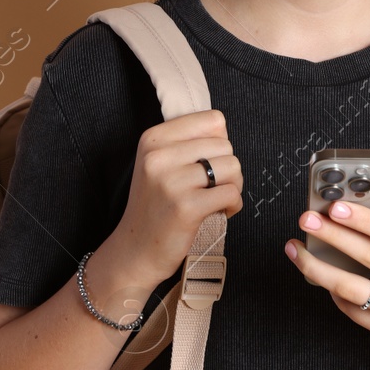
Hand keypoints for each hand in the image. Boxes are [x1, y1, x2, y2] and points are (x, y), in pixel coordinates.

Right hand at [99, 109, 242, 303]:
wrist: (136, 250)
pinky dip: (233, 205)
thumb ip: (187, 142)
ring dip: (233, 186)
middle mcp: (159, 156)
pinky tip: (218, 212)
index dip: (217, 143)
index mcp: (153, 138)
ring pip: (233, 167)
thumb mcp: (159, 163)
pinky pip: (231, 193)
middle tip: (211, 187)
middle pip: (226, 145)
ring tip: (215, 199)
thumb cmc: (156, 206)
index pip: (213, 120)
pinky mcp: (186, 207)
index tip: (205, 163)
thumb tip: (223, 131)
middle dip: (227, 168)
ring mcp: (171, 182)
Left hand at [284, 194, 369, 366]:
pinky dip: (330, 288)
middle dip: (333, 236)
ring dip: (317, 267)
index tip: (336, 207)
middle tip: (307, 219)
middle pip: (369, 257)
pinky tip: (316, 271)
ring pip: (351, 289)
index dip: (365, 220)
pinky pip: (350, 307)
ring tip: (296, 249)